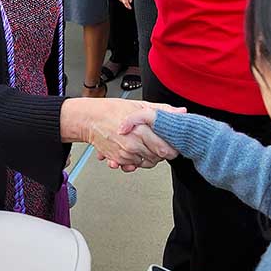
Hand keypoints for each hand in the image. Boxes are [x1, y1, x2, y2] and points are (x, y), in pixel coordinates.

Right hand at [60, 98, 184, 169]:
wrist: (89, 119)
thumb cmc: (112, 110)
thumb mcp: (139, 105)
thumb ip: (162, 110)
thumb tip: (181, 112)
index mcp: (141, 129)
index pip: (165, 148)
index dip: (172, 147)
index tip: (174, 143)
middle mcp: (133, 144)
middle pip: (158, 158)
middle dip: (163, 153)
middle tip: (161, 143)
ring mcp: (126, 154)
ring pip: (148, 163)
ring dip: (151, 156)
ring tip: (146, 144)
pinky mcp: (119, 160)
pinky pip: (135, 165)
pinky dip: (138, 160)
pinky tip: (136, 149)